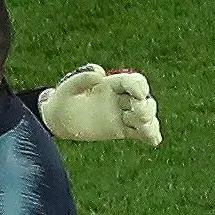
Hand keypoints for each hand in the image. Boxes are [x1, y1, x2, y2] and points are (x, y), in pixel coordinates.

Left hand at [40, 64, 161, 144]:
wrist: (59, 119)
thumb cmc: (63, 98)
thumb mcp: (67, 86)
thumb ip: (81, 78)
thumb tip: (100, 74)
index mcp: (112, 84)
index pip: (132, 81)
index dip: (139, 86)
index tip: (139, 95)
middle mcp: (121, 98)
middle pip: (143, 99)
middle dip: (145, 106)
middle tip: (138, 114)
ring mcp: (122, 114)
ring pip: (144, 117)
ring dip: (149, 122)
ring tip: (145, 128)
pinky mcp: (121, 130)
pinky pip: (139, 132)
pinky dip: (149, 135)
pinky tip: (154, 140)